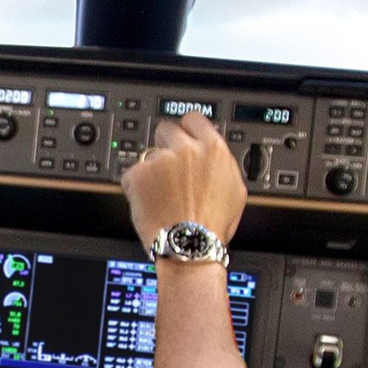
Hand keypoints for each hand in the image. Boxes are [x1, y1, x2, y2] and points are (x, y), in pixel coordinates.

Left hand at [121, 110, 245, 251]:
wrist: (189, 248)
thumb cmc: (213, 227)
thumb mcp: (235, 191)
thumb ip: (221, 165)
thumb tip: (214, 157)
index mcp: (213, 150)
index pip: (194, 119)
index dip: (187, 129)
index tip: (183, 137)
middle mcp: (186, 150)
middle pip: (167, 129)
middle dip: (165, 145)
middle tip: (167, 168)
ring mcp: (160, 161)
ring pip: (149, 155)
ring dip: (152, 170)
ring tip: (160, 195)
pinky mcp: (138, 175)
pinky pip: (132, 174)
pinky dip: (136, 187)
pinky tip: (149, 203)